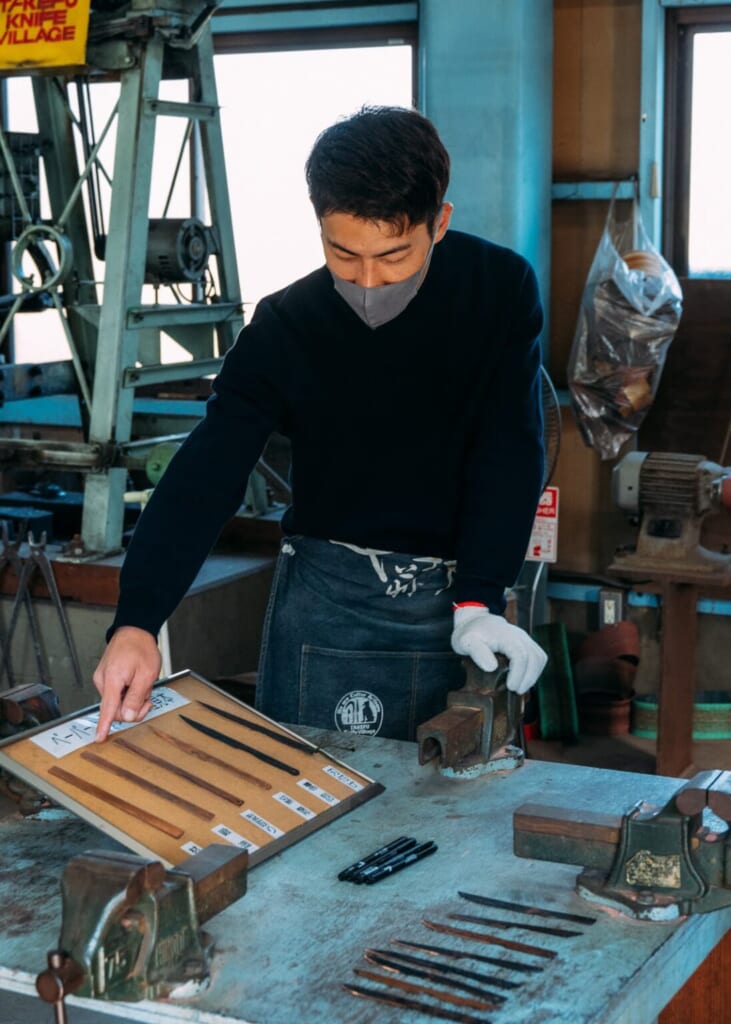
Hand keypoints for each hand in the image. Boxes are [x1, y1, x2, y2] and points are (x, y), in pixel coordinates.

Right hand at [92, 626, 161, 740]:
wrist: (134, 631)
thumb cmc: (141, 648)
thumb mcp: (147, 674)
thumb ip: (136, 696)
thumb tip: (128, 716)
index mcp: (112, 679)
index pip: (107, 708)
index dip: (104, 725)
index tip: (99, 738)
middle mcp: (103, 680)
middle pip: (115, 709)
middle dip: (133, 709)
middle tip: (148, 699)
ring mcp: (103, 679)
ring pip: (117, 703)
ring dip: (132, 700)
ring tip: (142, 686)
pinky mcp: (105, 678)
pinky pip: (116, 694)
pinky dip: (127, 693)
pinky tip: (135, 684)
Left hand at [451, 605, 546, 693]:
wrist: (476, 622)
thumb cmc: (471, 633)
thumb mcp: (466, 642)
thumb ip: (478, 653)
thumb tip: (491, 667)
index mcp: (504, 635)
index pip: (520, 654)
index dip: (518, 673)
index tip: (511, 687)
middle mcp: (518, 635)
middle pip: (534, 657)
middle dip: (528, 678)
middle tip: (516, 691)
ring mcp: (525, 638)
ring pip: (539, 657)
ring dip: (533, 676)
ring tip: (520, 688)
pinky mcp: (527, 643)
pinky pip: (538, 657)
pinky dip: (534, 671)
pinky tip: (524, 680)